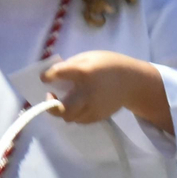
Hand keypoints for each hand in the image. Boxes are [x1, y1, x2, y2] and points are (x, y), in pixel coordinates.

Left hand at [42, 51, 172, 132]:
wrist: (132, 81)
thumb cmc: (108, 65)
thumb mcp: (89, 57)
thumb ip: (71, 65)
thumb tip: (54, 74)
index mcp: (84, 72)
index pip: (58, 74)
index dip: (47, 76)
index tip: (44, 77)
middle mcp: (87, 92)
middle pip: (62, 109)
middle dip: (51, 105)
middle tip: (51, 96)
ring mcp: (93, 107)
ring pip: (70, 117)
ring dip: (63, 110)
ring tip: (64, 100)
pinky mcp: (98, 116)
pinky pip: (80, 120)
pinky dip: (75, 114)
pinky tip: (77, 105)